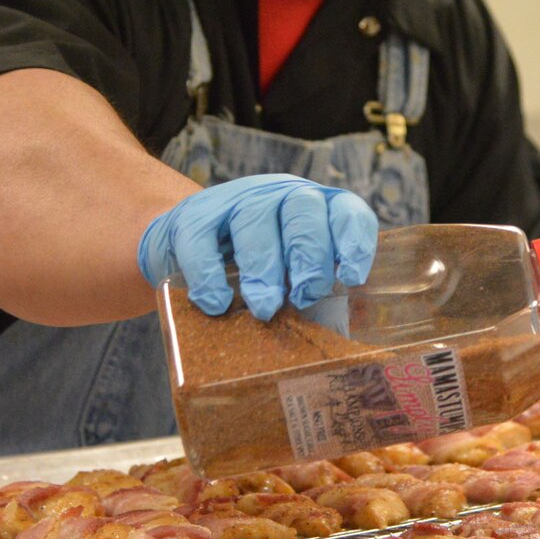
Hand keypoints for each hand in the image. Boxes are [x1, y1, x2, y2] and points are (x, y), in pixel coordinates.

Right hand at [137, 174, 377, 319]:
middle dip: (308, 257)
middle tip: (304, 298)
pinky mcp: (192, 217)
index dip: (354, 240)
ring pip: (254, 221)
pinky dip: (210, 275)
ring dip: (263, 268)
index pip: (345, 209)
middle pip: (302, 210)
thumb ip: (318, 302)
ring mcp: (234, 201)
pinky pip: (202, 240)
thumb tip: (339, 342)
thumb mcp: (291, 281)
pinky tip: (218, 304)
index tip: (351, 278)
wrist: (185, 253)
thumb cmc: (256, 275)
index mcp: (315, 209)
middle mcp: (279, 196)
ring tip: (265, 308)